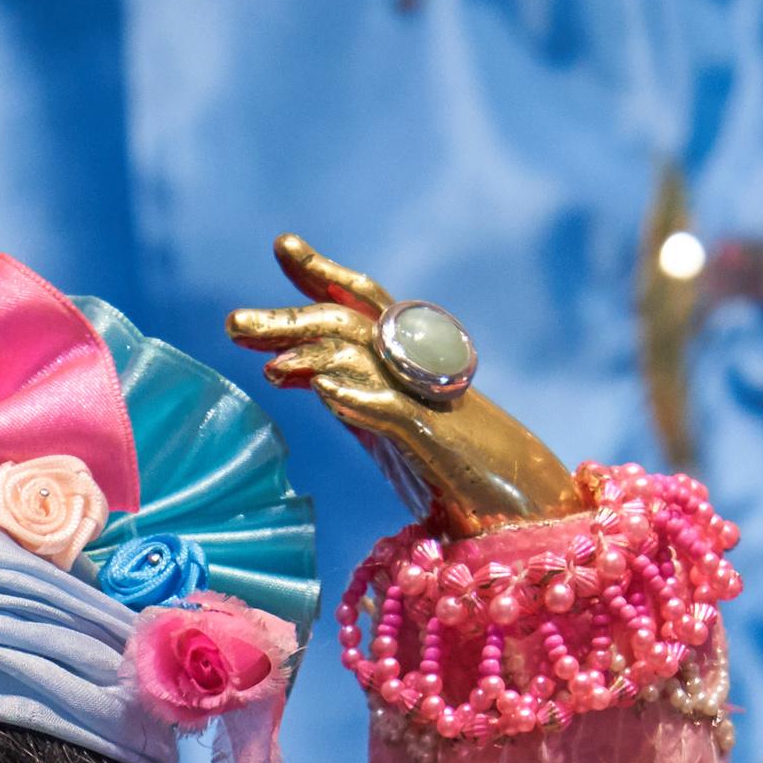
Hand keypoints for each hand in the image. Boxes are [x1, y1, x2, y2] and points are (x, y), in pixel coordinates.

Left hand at [227, 234, 579, 534]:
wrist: (531, 517)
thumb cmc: (469, 481)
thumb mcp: (401, 438)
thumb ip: (364, 407)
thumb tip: (319, 384)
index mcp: (404, 372)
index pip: (359, 309)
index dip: (323, 276)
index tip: (284, 246)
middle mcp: (416, 375)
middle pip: (349, 325)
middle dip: (290, 318)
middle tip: (232, 321)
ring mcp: (429, 405)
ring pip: (367, 358)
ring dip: (313, 355)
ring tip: (267, 363)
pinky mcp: (440, 443)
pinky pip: (395, 411)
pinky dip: (358, 398)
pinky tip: (322, 391)